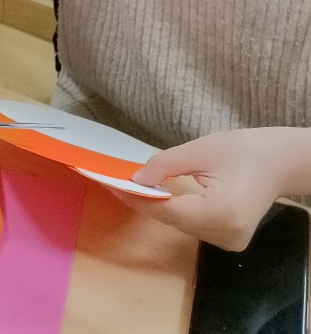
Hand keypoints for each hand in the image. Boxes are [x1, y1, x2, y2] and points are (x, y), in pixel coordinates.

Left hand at [118, 129, 300, 250]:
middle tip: (119, 183)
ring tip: (137, 188)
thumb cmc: (242, 149)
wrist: (279, 162)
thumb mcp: (198, 150)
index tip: (113, 186)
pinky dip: (179, 212)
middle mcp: (226, 235)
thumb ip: (164, 166)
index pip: (168, 210)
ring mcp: (230, 243)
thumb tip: (135, 180)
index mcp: (221, 212)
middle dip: (146, 201)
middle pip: (175, 220)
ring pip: (183, 226)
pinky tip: (164, 196)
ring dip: (161, 207)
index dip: (139, 199)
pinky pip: (195, 227)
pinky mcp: (231, 241)